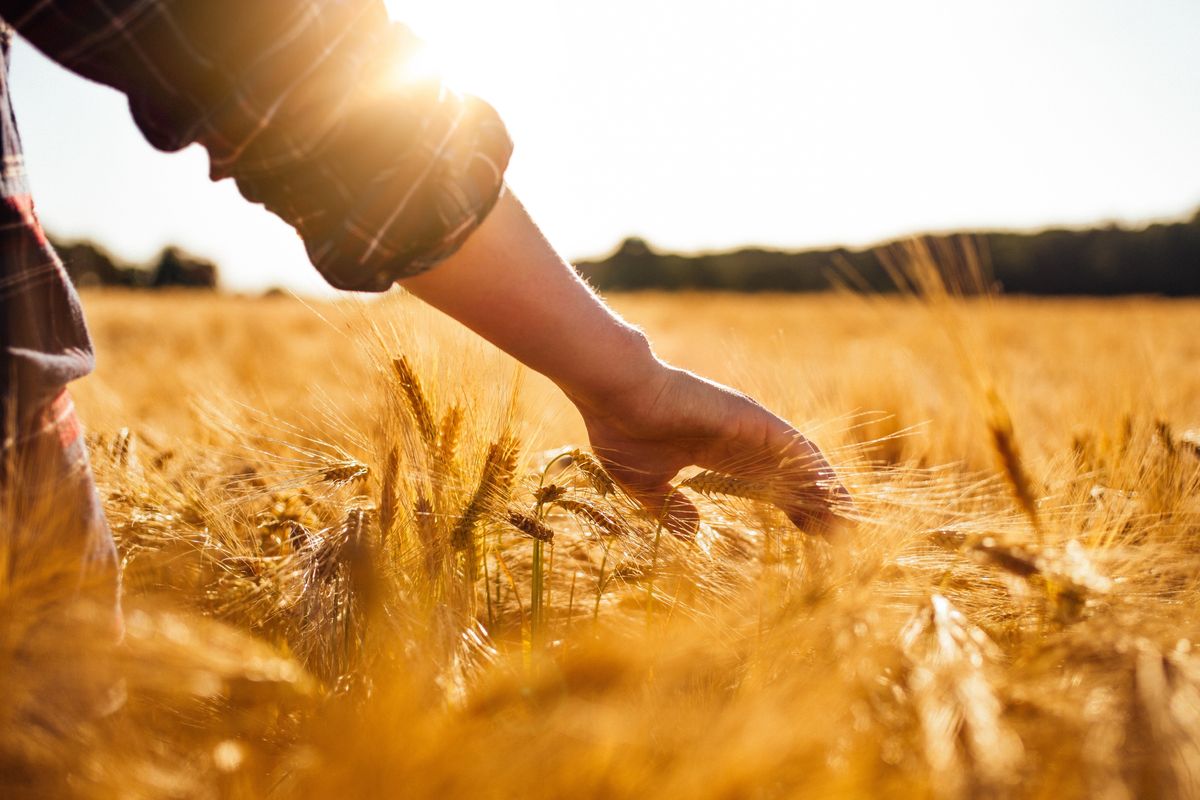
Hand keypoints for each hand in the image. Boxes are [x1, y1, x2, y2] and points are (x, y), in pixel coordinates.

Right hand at [570, 361, 851, 535]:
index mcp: (717, 453)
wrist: (616, 393)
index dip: (790, 508)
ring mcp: (748, 426)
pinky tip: (834, 495)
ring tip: (849, 522)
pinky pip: (794, 447)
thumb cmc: (622, 430)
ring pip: (799, 462)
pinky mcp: (751, 418)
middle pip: (790, 476)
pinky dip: (816, 471)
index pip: (766, 484)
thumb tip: (693, 533)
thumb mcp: (645, 484)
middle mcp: (740, 439)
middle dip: (816, 505)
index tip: (811, 534)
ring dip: (825, 491)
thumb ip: (670, 508)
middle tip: (843, 537)